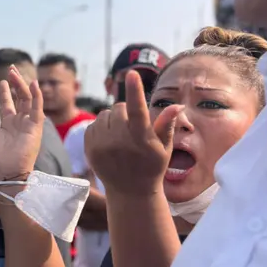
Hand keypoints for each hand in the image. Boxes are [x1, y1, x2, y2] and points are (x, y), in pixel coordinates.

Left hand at [0, 66, 43, 181]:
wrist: (4, 173)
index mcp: (7, 124)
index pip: (8, 104)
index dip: (6, 91)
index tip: (2, 80)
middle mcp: (19, 122)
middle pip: (19, 98)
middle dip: (15, 83)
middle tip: (11, 69)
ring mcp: (28, 124)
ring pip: (28, 100)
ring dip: (22, 85)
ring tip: (15, 73)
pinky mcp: (35, 129)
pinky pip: (38, 109)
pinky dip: (37, 96)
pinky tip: (34, 84)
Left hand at [84, 71, 181, 196]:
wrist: (130, 192)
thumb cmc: (152, 167)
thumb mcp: (165, 148)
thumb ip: (167, 125)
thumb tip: (177, 104)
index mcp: (140, 139)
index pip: (137, 110)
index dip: (134, 91)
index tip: (131, 74)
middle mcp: (119, 141)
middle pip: (118, 108)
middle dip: (126, 112)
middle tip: (133, 128)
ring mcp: (101, 145)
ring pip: (104, 115)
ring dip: (112, 119)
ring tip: (121, 135)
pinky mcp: (89, 148)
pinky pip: (93, 124)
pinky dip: (101, 127)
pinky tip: (110, 140)